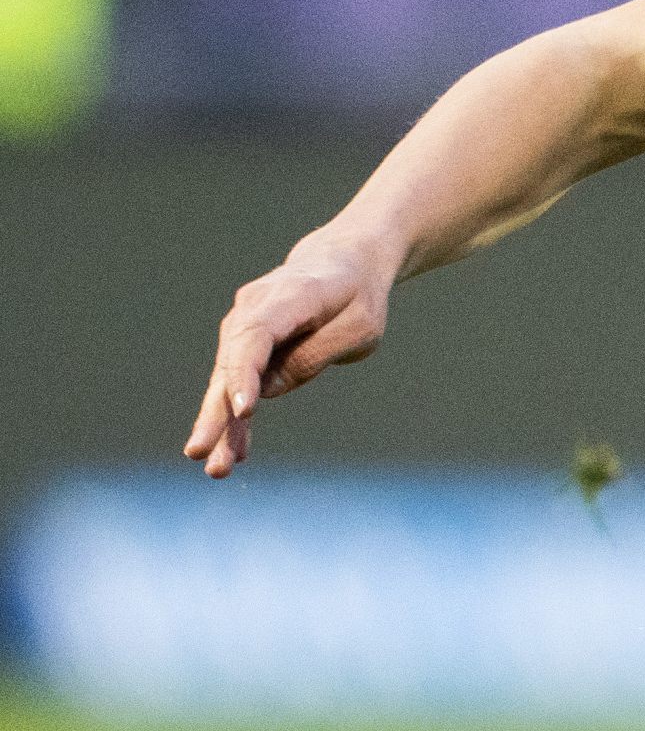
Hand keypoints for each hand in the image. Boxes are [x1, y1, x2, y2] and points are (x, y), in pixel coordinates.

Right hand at [185, 228, 398, 474]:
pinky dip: (238, 413)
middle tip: (200, 453)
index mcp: (287, 298)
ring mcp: (244, 324)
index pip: (256, 338)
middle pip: (231, 364)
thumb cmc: (359, 296)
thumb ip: (315, 355)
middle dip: (216, 411)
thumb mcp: (359, 328)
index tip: (244, 409)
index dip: (246, 374)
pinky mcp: (246, 342)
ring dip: (221, 423)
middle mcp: (253, 309)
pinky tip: (236, 450)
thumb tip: (267, 390)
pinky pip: (239, 380)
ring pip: (228, 378)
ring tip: (216, 468)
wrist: (344, 262)